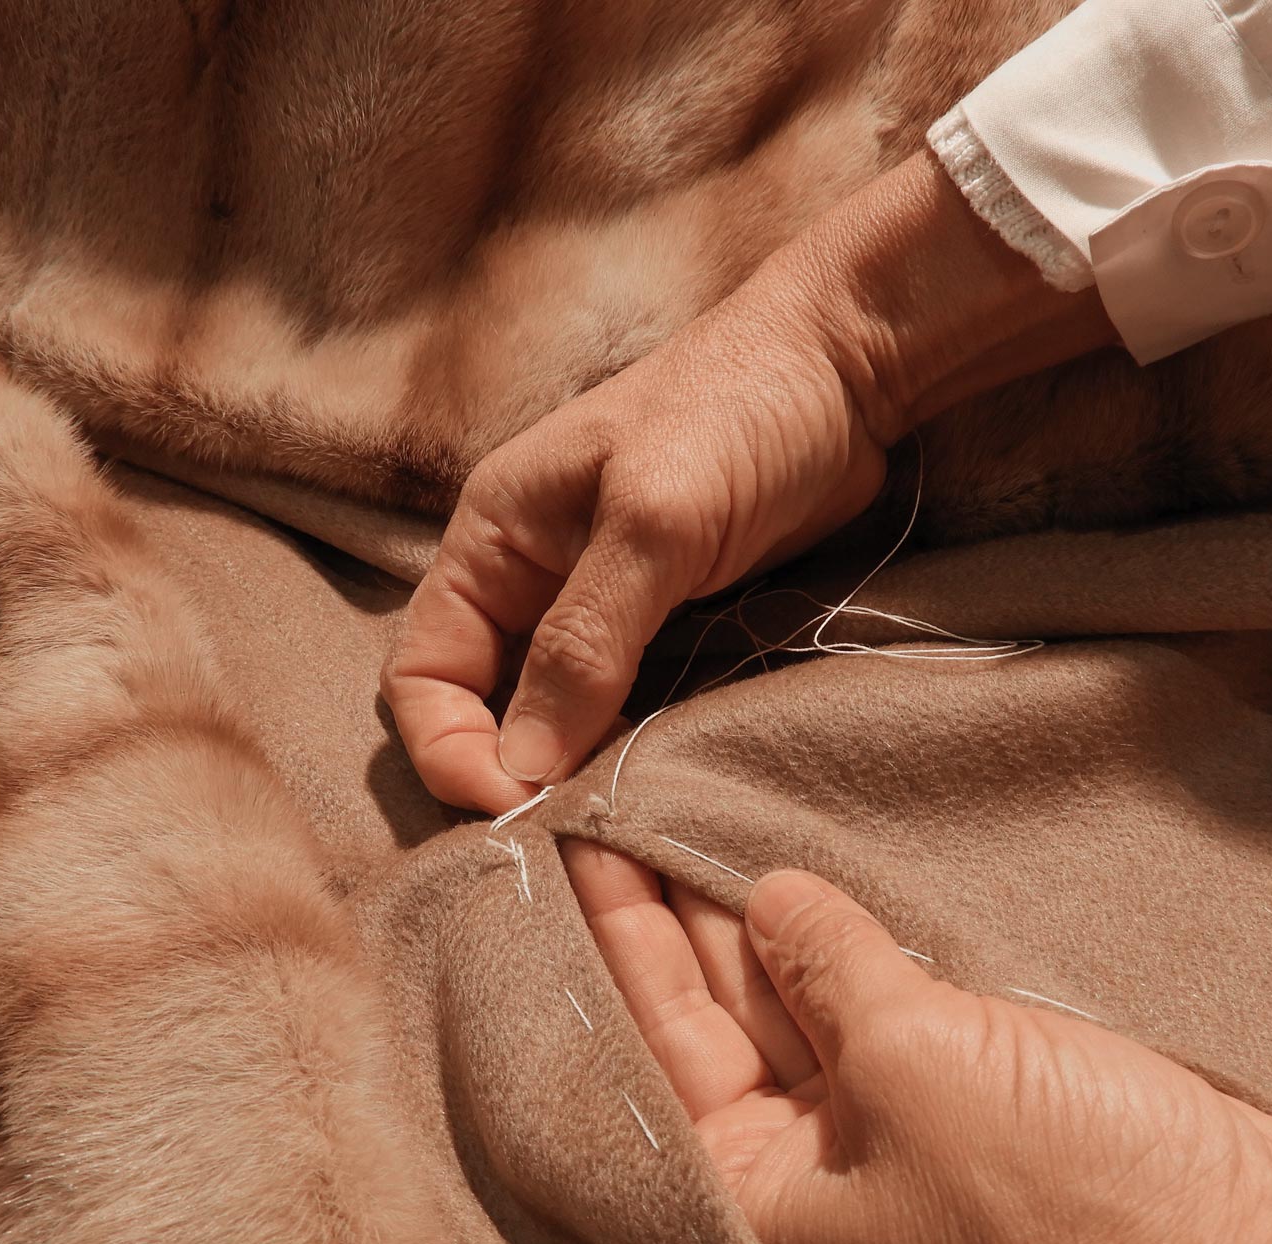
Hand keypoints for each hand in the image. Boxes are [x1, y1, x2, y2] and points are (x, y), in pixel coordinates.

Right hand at [385, 154, 1113, 812]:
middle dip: (513, 782)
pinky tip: (664, 799)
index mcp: (493, 541)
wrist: (848, 369)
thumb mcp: (654, 522)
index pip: (423, 672)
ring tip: (620, 839)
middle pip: (484, 711)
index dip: (449, 747)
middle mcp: (531, 583)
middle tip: (574, 847)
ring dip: (577, 783)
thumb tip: (521, 766)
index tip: (513, 805)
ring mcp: (601, 612)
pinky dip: (634, 762)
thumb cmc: (738, 414)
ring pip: (557, 725)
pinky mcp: (668, 633)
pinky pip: (626, 716)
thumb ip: (585, 641)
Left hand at [563, 843, 1271, 1243]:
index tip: (578, 838)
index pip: (658, 1041)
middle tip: (631, 804)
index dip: (620, 931)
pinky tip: (824, 881)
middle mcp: (813, 1185)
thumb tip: (768, 904)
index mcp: (761, 1207)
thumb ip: (828, 973)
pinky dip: (861, 951)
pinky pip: (891, 1014)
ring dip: (771, 924)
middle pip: (722, 1024)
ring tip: (706, 815)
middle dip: (683, 918)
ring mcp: (900, 1148)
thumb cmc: (1064, 1201)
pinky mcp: (982, 1113)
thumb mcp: (914, 1063)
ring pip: (808, 1012)